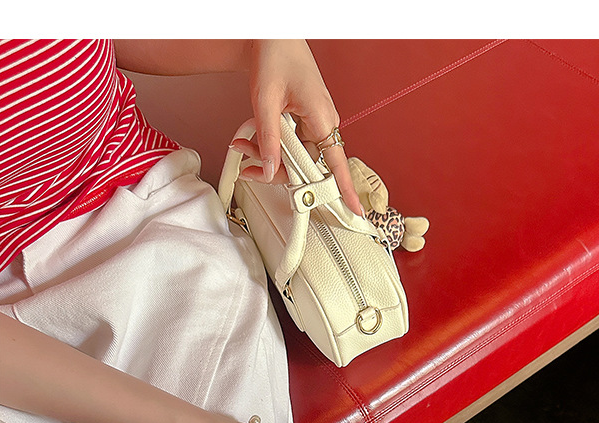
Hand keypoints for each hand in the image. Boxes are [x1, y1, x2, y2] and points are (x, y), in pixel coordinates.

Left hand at [229, 39, 363, 215]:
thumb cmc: (276, 57)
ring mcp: (316, 124)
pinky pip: (292, 146)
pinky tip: (252, 140)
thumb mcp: (266, 101)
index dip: (344, 190)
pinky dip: (271, 146)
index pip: (336, 164)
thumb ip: (268, 139)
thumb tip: (270, 169)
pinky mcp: (306, 123)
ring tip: (244, 145)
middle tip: (249, 165)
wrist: (275, 37)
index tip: (354, 210)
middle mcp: (324, 124)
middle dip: (275, 169)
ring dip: (268, 157)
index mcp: (323, 119)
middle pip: (307, 167)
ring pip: (296, 158)